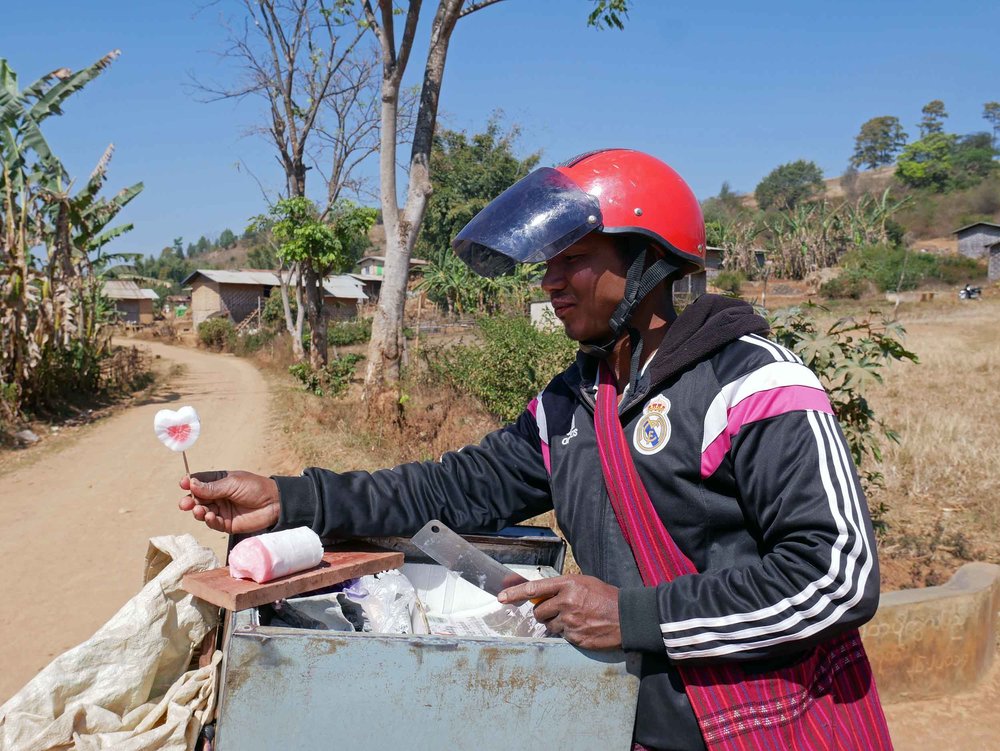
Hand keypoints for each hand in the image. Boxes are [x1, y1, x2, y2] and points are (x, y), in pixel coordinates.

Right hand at [178, 470, 279, 533]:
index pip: (199, 482)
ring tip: (200, 510)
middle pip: (197, 498)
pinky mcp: (226, 523)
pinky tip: (210, 516)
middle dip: (190, 501)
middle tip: (186, 504)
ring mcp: (221, 510)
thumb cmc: (255, 488)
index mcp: (218, 481)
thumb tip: (191, 484)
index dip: (190, 483)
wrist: (274, 503)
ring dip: (198, 511)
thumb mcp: (233, 484)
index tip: (183, 484)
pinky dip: (209, 520)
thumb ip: (213, 487)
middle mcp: (217, 496)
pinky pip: (213, 523)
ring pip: (202, 512)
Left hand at [499, 574, 621, 649]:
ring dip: (558, 624)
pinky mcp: (575, 638)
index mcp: (568, 584)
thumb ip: (562, 588)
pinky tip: (583, 628)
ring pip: (549, 626)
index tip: (501, 597)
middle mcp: (566, 602)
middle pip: (539, 612)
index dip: (515, 593)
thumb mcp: (584, 583)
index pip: (534, 588)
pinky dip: (569, 633)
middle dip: (544, 613)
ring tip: (577, 619)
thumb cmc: (606, 597)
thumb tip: (541, 595)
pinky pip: (562, 636)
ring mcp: (570, 622)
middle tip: (560, 611)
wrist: (627, 617)